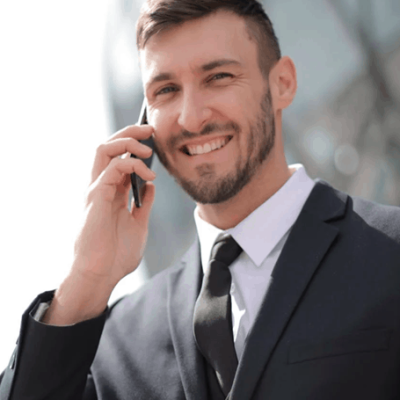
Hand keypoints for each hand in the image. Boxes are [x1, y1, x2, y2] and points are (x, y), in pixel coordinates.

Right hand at [72, 124, 155, 287]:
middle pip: (108, 146)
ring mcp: (97, 189)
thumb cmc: (117, 254)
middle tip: (151, 130)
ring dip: (128, 142)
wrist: (102, 275)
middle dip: (129, 132)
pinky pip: (113, 167)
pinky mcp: (96, 195)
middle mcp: (102, 186)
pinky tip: (149, 176)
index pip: (118, 158)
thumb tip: (150, 186)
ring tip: (148, 149)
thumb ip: (143, 204)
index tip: (153, 140)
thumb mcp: (138, 224)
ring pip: (105, 149)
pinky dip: (132, 164)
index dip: (134, 144)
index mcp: (111, 193)